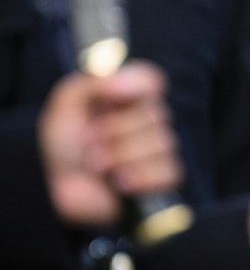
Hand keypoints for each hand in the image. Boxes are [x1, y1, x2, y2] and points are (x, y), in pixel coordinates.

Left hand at [38, 62, 181, 227]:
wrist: (58, 189)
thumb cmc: (64, 146)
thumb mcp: (67, 105)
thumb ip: (90, 83)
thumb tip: (117, 81)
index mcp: (127, 96)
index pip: (151, 80)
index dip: (134, 85)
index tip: (109, 95)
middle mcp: (147, 118)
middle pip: (156, 114)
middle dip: (115, 132)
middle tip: (89, 143)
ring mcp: (158, 149)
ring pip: (162, 144)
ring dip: (121, 158)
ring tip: (98, 167)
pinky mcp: (163, 179)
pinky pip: (170, 171)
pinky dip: (140, 178)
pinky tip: (119, 182)